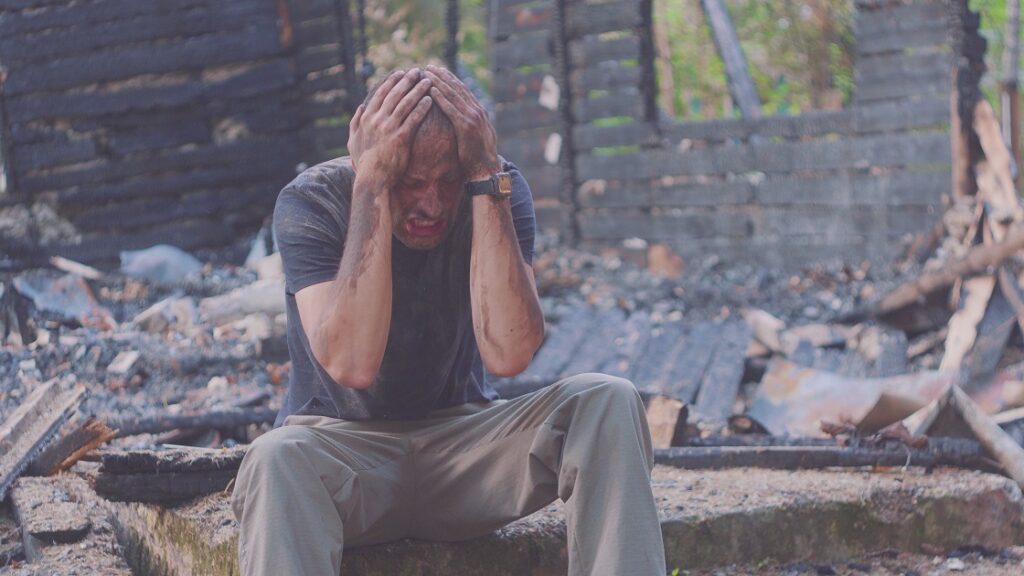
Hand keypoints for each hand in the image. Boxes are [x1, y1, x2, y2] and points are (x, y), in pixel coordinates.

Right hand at [347, 68, 433, 188]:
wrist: (372, 179)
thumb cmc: (364, 162)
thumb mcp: (352, 141)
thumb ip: (355, 122)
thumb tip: (360, 107)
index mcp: (367, 118)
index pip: (380, 94)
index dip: (391, 82)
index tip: (400, 73)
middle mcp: (377, 119)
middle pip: (395, 94)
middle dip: (407, 80)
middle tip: (417, 71)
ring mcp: (389, 128)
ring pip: (406, 103)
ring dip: (418, 90)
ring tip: (428, 81)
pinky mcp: (401, 138)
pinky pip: (414, 118)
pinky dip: (422, 107)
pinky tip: (430, 99)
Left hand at [424, 65, 499, 181]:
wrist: (487, 171)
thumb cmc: (479, 158)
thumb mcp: (477, 137)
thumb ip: (471, 125)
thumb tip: (462, 121)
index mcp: (480, 112)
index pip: (463, 91)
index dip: (450, 80)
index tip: (439, 71)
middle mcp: (477, 111)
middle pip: (458, 88)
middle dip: (443, 76)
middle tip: (430, 66)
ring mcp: (473, 118)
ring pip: (454, 95)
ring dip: (439, 82)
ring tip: (427, 73)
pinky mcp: (466, 127)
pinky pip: (450, 109)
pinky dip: (441, 98)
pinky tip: (431, 90)